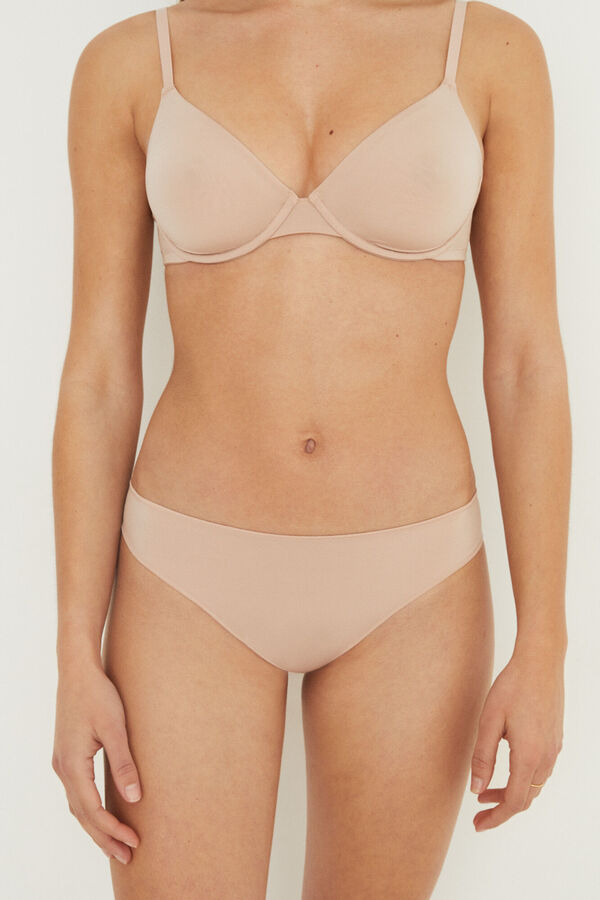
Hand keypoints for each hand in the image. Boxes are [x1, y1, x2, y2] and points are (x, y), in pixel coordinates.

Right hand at [52, 660, 141, 863]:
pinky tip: (103, 813)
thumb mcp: (115, 728)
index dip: (113, 830)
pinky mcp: (68, 755)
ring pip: (78, 805)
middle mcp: (63, 768)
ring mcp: (63, 762)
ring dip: (96, 826)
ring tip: (117, 843)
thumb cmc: (98, 695)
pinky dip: (90, 809)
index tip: (134, 842)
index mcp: (73, 764)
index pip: (92, 810)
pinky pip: (77, 792)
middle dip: (104, 837)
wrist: (78, 671)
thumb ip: (124, 763)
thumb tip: (135, 797)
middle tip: (127, 856)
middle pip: (82, 815)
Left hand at [469, 647, 563, 830]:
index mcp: (529, 756)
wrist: (541, 662)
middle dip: (501, 809)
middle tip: (478, 813)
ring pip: (534, 785)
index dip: (496, 817)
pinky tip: (505, 768)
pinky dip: (522, 779)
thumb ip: (482, 757)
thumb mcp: (489, 721)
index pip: (514, 802)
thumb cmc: (513, 687)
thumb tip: (476, 788)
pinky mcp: (555, 739)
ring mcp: (554, 748)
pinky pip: (540, 771)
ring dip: (511, 793)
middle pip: (526, 798)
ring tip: (485, 790)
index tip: (479, 824)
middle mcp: (546, 757)